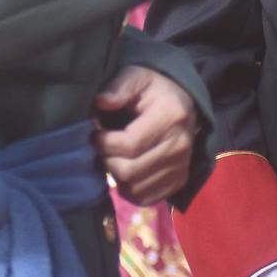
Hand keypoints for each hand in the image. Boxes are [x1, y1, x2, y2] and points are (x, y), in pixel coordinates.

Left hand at [93, 66, 196, 205]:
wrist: (182, 102)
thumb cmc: (154, 90)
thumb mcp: (138, 77)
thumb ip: (119, 87)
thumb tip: (101, 102)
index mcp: (171, 117)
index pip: (130, 144)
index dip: (104, 144)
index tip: (94, 135)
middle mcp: (181, 145)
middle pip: (130, 171)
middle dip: (107, 162)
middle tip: (102, 150)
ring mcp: (182, 166)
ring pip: (135, 188)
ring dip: (116, 177)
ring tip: (113, 159)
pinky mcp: (179, 181)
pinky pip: (145, 198)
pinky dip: (129, 190)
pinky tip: (126, 172)